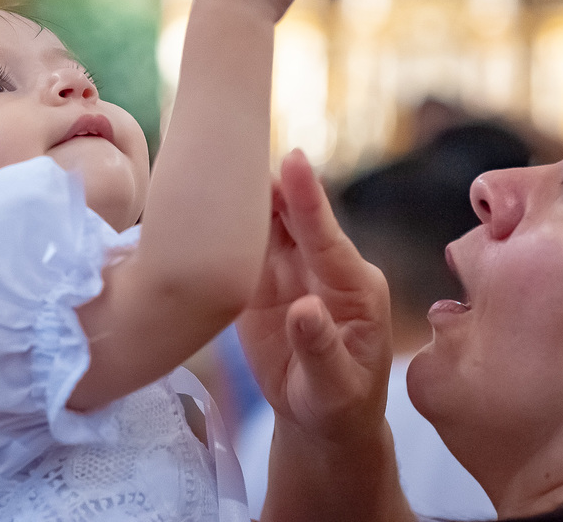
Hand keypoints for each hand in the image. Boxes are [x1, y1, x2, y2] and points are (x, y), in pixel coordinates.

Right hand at [237, 149, 392, 441]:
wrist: (320, 420)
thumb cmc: (338, 404)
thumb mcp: (335, 387)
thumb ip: (320, 348)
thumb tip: (303, 309)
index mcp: (355, 287)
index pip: (327, 238)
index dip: (308, 199)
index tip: (293, 160)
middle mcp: (324, 269)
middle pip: (295, 218)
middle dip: (272, 182)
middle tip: (242, 143)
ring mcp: (293, 272)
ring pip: (269, 225)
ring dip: (247, 197)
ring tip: (218, 162)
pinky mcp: (264, 283)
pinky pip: (246, 246)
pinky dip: (229, 225)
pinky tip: (207, 200)